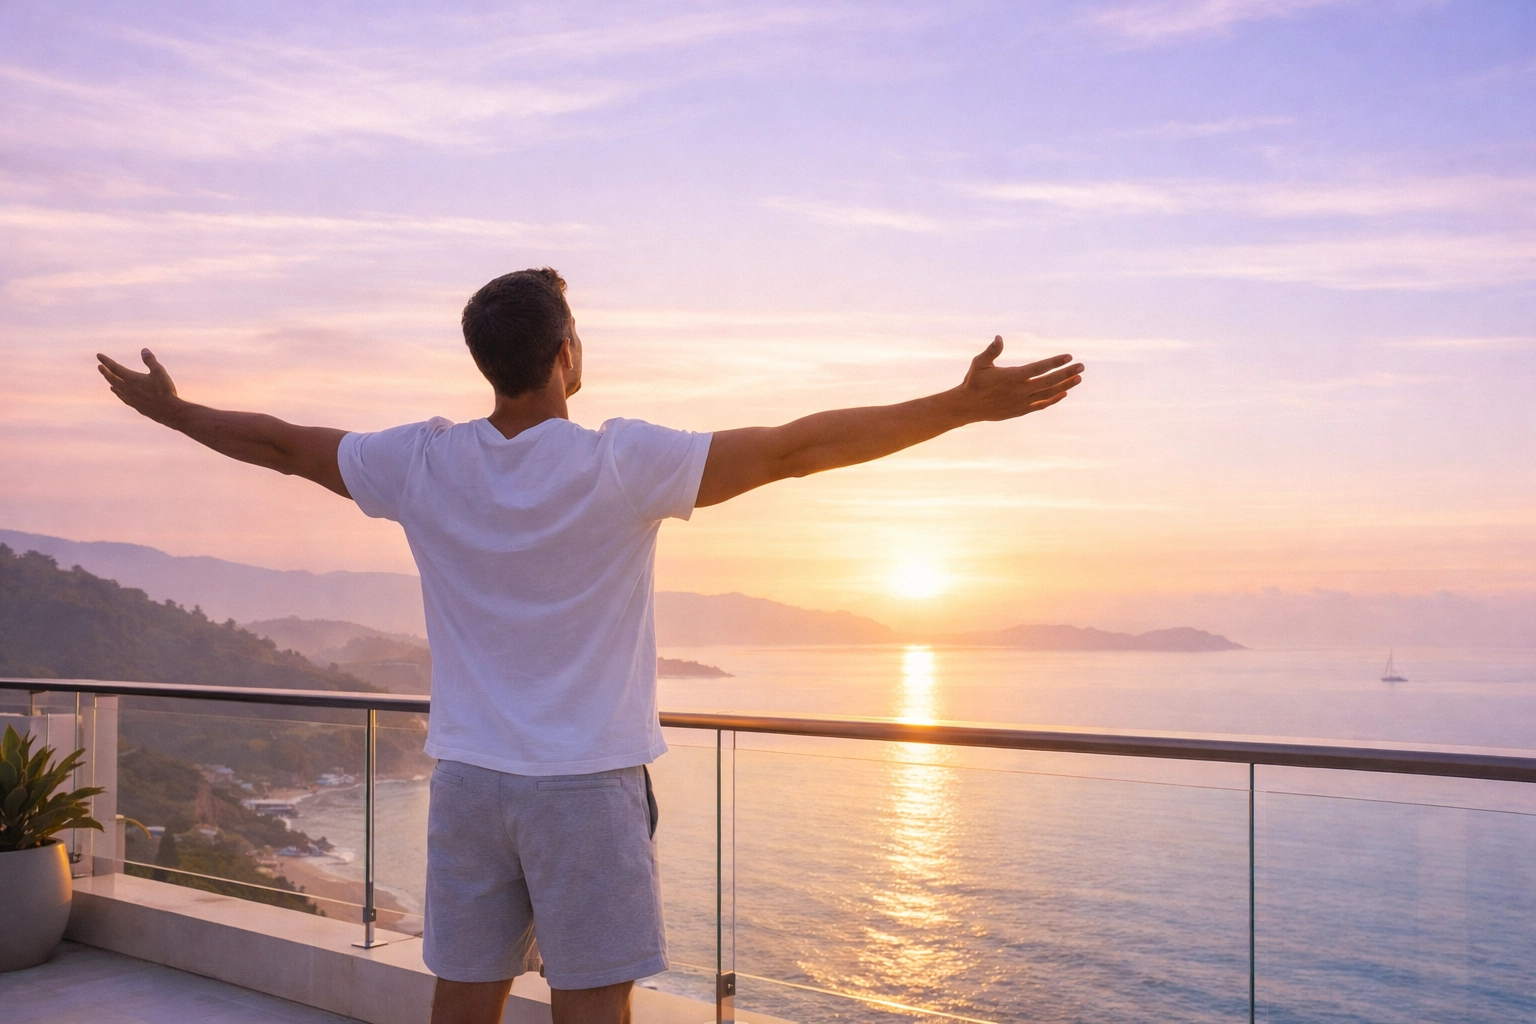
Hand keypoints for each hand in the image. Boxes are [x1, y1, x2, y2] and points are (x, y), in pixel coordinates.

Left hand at [97, 349, 184, 425]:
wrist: (169, 411)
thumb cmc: (165, 390)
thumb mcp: (159, 372)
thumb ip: (150, 361)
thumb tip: (144, 350)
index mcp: (132, 379)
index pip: (115, 368)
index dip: (106, 361)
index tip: (98, 355)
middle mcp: (128, 389)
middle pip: (113, 379)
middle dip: (105, 372)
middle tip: (100, 367)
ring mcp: (131, 398)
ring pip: (117, 389)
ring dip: (111, 382)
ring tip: (108, 379)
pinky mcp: (136, 406)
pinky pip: (122, 397)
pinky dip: (117, 393)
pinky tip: (117, 392)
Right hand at [956, 337, 1082, 421]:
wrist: (968, 407)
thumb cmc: (973, 382)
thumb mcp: (979, 363)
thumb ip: (991, 351)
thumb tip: (999, 337)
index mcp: (1012, 376)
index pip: (1039, 368)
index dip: (1055, 362)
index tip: (1068, 356)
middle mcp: (1020, 390)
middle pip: (1049, 381)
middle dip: (1067, 373)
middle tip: (1081, 366)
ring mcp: (1022, 401)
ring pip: (1048, 393)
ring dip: (1065, 385)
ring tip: (1078, 378)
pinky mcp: (1021, 410)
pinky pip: (1041, 404)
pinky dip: (1053, 399)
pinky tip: (1064, 393)